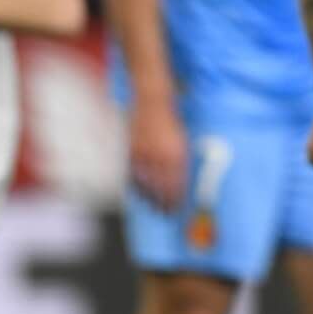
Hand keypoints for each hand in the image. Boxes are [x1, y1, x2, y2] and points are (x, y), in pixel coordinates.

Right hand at [129, 96, 188, 210]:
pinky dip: (137, 185)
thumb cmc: (170, 120)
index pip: (176, 183)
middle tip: (165, 213)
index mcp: (176, 153)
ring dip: (150, 197)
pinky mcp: (132, 150)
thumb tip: (177, 179)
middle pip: (162, 187)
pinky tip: (140, 192)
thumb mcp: (180, 140)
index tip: (177, 207)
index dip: (176, 198)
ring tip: (154, 207)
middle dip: (164, 202)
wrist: (153, 100)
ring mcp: (145, 154)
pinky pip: (134, 173)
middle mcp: (161, 156)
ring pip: (147, 183)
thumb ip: (178, 159)